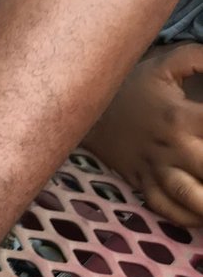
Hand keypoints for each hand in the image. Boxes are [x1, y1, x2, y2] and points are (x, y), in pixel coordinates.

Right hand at [86, 42, 202, 226]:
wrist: (85, 109)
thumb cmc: (132, 85)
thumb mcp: (167, 63)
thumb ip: (202, 59)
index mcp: (181, 116)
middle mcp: (171, 147)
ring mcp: (155, 169)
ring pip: (189, 196)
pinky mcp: (142, 182)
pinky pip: (165, 208)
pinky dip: (187, 218)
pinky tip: (202, 217)